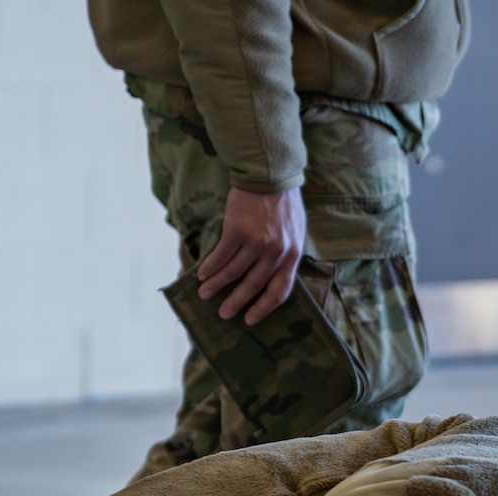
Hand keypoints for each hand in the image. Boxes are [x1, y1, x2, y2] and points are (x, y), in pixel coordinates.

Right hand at [196, 186, 306, 325]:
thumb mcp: (295, 232)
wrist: (269, 174)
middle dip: (237, 302)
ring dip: (217, 285)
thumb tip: (274, 274)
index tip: (251, 319)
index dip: (264, 307)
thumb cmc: (283, 202)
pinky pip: (222, 255)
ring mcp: (257, 242)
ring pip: (234, 272)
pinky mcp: (238, 230)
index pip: (280, 290)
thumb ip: (286, 253)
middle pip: (254, 286)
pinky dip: (211, 267)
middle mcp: (276, 253)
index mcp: (292, 255)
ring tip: (205, 294)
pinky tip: (202, 274)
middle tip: (224, 314)